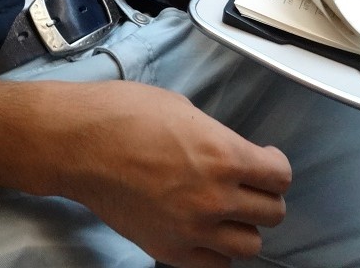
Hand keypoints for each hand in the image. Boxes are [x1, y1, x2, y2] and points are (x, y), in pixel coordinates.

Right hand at [59, 81, 290, 266]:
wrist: (79, 142)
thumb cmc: (123, 114)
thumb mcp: (181, 108)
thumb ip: (214, 137)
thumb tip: (227, 152)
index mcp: (222, 154)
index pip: (279, 176)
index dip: (275, 166)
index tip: (266, 161)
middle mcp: (215, 196)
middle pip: (273, 213)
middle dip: (265, 195)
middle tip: (249, 185)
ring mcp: (192, 228)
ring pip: (250, 245)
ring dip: (244, 226)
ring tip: (227, 210)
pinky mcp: (168, 249)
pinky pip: (216, 265)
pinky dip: (217, 250)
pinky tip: (206, 230)